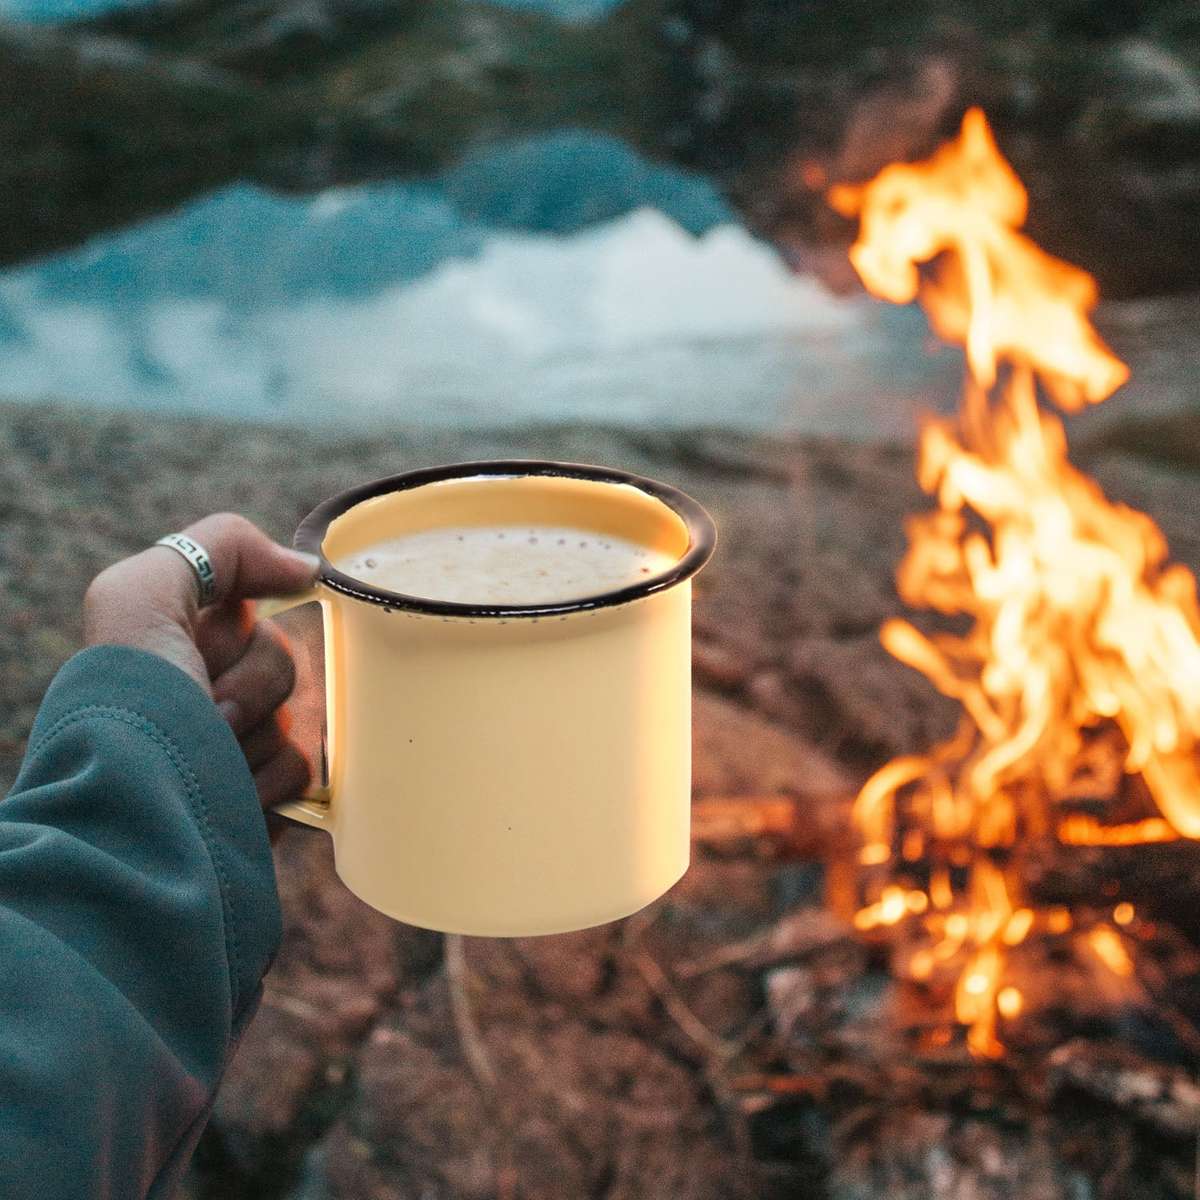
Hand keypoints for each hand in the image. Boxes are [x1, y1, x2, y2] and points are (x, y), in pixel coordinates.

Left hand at [83, 513, 320, 811]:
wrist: (138, 824)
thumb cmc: (131, 708)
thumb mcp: (138, 597)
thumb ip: (219, 548)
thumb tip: (307, 567)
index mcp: (176, 641)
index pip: (249, 609)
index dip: (238, 628)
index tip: (208, 645)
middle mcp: (206, 688)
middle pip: (281, 658)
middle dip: (249, 684)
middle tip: (205, 706)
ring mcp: (237, 745)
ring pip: (298, 714)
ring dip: (254, 738)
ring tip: (208, 759)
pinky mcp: (263, 795)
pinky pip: (305, 769)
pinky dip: (268, 783)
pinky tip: (228, 793)